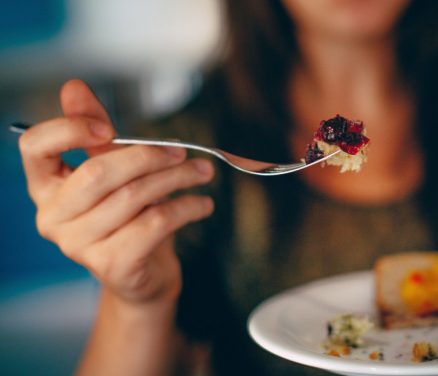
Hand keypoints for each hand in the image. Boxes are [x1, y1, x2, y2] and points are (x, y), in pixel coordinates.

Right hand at [18, 79, 214, 305]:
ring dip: (177, 178)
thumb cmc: (128, 214)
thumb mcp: (112, 169)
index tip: (107, 127)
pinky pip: (154, 224)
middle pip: (98, 172)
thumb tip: (73, 86)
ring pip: (133, 197)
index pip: (34, 146)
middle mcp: (53, 217)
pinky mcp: (112, 265)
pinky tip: (203, 204)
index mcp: (45, 186)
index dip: (69, 129)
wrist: (145, 272)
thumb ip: (95, 132)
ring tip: (203, 172)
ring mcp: (79, 245)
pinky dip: (185, 208)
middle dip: (148, 155)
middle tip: (183, 150)